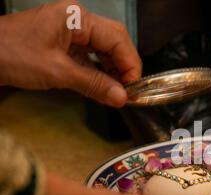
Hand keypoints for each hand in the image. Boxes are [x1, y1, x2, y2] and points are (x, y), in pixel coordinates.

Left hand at [0, 0, 141, 106]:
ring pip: (103, 50)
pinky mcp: (63, 46)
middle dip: (124, 66)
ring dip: (113, 71)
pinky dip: (98, 73)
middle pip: (114, 41)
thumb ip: (94, 84)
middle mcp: (77, 21)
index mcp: (77, 18)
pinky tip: (104, 87)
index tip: (134, 88)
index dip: (130, 64)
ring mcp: (70, 33)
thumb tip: (122, 97)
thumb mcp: (57, 72)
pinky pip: (89, 58)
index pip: (117, 38)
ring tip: (118, 92)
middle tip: (130, 90)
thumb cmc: (12, 55)